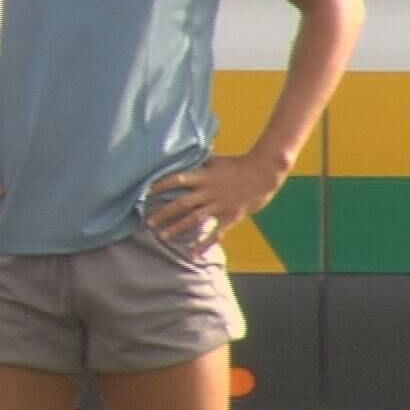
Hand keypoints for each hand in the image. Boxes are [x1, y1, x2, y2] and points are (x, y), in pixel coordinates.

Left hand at [145, 152, 287, 257]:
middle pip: (182, 203)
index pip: (177, 179)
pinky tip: (194, 253)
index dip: (160, 185)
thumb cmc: (239, 164)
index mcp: (203, 176)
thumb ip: (198, 163)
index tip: (145, 192)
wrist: (264, 173)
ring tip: (162, 236)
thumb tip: (181, 156)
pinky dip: (205, 244)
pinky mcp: (231, 216)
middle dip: (163, 213)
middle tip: (147, 222)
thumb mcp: (215, 160)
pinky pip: (217, 232)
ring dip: (178, 228)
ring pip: (195, 219)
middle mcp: (209, 191)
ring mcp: (220, 205)